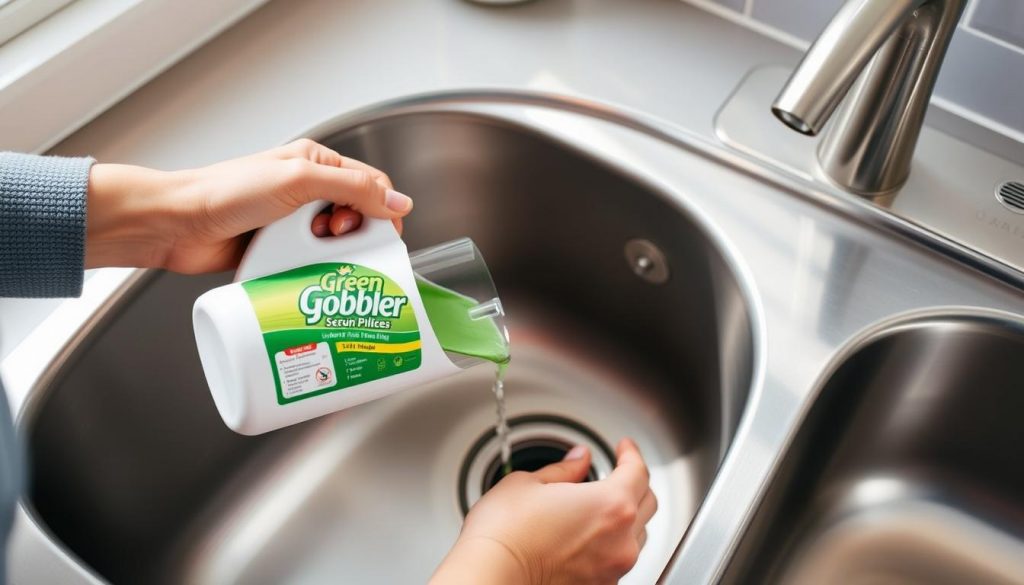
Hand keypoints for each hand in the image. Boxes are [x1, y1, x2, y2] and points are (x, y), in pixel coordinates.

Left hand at [84, 139, 412, 272]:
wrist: (176, 224)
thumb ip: (352, 189)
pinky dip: (315, 269)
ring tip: (315, 254)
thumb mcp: (298, 181)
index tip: (382, 232)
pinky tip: (307, 272)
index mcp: (314, 163)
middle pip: (357, 216)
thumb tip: (398, 201)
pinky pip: (311, 262)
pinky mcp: (279, 249)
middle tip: (338, 241)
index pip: (370, 184)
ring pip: (335, 243)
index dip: (382, 208)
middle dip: (356, 233)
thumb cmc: (224, 193)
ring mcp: (292, 221)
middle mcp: (305, 190)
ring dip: (333, 254)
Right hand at [431, 438, 656, 584]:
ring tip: (601, 505)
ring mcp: (612, 569)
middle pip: (647, 502)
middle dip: (635, 483)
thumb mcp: (529, 483)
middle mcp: (620, 540)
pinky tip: (589, 535)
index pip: (639, 471)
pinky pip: (617, 559)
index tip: (624, 448)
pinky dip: (611, 543)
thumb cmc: (505, 536)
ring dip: (626, 516)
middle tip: (618, 472)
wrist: (490, 578)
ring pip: (636, 535)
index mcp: (610, 505)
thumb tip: (578, 459)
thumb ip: (564, 469)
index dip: (631, 453)